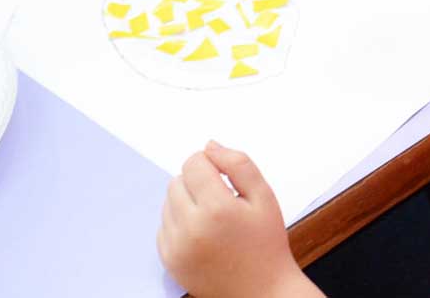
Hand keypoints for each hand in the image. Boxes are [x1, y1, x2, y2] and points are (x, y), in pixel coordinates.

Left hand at [158, 142, 312, 297]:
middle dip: (197, 182)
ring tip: (213, 218)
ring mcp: (176, 247)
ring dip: (186, 202)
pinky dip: (179, 223)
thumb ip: (238, 164)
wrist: (261, 291)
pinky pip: (163, 226)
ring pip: (168, 202)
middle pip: (177, 180)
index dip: (210, 164)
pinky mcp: (169, 261)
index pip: (193, 163)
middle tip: (221, 200)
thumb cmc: (266, 243)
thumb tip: (209, 146)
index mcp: (217, 209)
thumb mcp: (264, 196)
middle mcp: (191, 228)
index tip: (225, 178)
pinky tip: (203, 233)